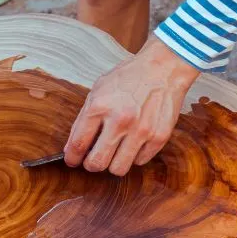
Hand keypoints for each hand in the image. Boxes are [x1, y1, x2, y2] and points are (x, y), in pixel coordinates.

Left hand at [64, 36, 200, 175]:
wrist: (163, 68)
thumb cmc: (129, 78)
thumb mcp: (99, 90)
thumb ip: (84, 118)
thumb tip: (72, 148)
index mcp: (100, 106)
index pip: (78, 144)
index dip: (72, 158)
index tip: (73, 161)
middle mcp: (120, 120)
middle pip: (97, 163)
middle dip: (91, 165)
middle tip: (93, 160)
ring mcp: (141, 130)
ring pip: (118, 169)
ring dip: (114, 164)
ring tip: (115, 152)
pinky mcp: (159, 137)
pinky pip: (140, 161)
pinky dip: (135, 155)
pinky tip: (134, 142)